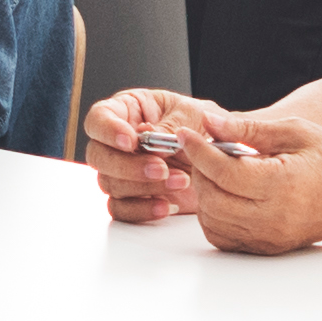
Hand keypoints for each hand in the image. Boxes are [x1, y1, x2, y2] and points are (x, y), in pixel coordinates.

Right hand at [81, 87, 208, 223]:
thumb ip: (171, 125)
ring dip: (144, 187)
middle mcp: (118, 142)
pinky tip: (167, 205)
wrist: (223, 160)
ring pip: (110, 183)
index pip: (99, 118)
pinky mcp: (131, 198)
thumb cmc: (203, 127)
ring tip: (181, 181)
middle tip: (161, 168)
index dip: (108, 130)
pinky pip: (121, 209)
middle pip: (98, 155)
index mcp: (127, 110)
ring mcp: (121, 172)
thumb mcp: (194, 115)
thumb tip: (151, 140)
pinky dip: (143, 210)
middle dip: (128, 165)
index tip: (130, 141)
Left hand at [167, 109, 321, 255]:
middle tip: (206, 150)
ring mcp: (271, 237)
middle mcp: (275, 217)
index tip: (188, 133)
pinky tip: (227, 193)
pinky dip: (215, 216)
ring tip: (219, 171)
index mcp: (284, 185)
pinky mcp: (269, 247)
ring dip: (205, 194)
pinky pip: (225, 237)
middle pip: (212, 199)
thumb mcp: (295, 132)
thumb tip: (210, 123)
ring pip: (213, 221)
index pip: (223, 172)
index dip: (199, 150)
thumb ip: (249, 128)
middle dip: (200, 171)